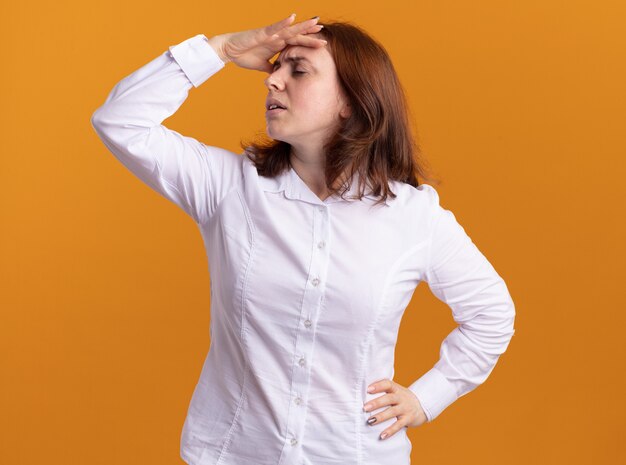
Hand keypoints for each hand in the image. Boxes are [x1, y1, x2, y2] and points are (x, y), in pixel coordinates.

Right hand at [209, 14, 325, 72]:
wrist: (228, 51)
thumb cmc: (243, 55)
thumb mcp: (262, 66)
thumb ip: (271, 68)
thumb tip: (278, 76)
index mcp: (277, 44)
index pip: (296, 42)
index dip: (308, 42)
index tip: (322, 43)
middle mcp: (276, 37)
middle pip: (297, 34)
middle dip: (310, 32)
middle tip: (324, 29)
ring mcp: (270, 34)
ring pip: (289, 29)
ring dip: (303, 26)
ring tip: (316, 22)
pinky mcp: (261, 33)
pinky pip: (274, 27)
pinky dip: (283, 23)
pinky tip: (293, 18)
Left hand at [363, 379, 427, 439]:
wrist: (422, 406)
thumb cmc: (402, 398)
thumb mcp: (396, 391)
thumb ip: (384, 391)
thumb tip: (362, 393)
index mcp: (396, 389)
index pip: (388, 384)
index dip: (378, 386)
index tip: (368, 389)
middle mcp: (401, 397)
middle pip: (389, 399)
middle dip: (376, 403)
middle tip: (365, 408)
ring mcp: (405, 408)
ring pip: (392, 412)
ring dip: (381, 417)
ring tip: (370, 421)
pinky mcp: (408, 419)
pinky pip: (398, 425)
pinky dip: (390, 431)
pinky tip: (382, 435)